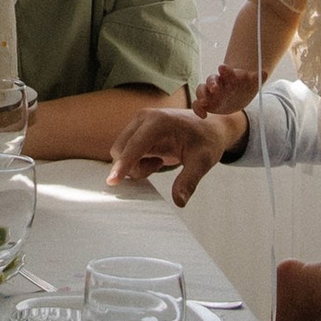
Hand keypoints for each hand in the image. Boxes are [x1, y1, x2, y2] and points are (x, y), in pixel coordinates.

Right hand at [106, 103, 241, 202]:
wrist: (208, 127)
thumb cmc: (206, 141)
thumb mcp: (202, 162)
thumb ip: (189, 181)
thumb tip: (179, 202)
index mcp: (159, 122)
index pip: (134, 146)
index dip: (123, 165)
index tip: (111, 182)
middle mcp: (144, 118)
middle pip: (121, 150)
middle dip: (135, 167)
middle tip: (160, 165)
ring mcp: (138, 122)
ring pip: (120, 152)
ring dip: (136, 165)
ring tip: (160, 161)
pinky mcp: (136, 129)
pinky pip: (125, 152)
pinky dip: (137, 162)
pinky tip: (156, 158)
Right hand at [194, 59, 256, 117]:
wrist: (237, 95)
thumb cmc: (244, 87)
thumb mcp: (252, 84)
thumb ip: (257, 78)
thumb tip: (265, 72)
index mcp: (228, 77)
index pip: (225, 71)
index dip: (225, 70)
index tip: (223, 68)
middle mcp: (217, 83)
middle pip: (211, 79)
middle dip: (212, 83)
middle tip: (215, 89)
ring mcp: (210, 93)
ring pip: (201, 90)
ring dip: (202, 95)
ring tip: (204, 103)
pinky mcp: (206, 103)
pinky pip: (197, 104)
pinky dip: (197, 109)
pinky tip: (203, 116)